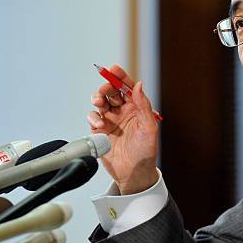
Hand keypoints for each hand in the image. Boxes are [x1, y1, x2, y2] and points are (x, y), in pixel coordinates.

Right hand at [87, 65, 158, 194]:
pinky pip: (93, 117)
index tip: (113, 69)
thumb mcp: (149, 127)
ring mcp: (111, 120)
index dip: (120, 76)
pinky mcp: (100, 130)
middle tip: (105, 90)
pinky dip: (93, 117)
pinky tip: (99, 123)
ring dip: (98, 99)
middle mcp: (123, 112)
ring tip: (99, 103)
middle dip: (106, 86)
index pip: (127, 87)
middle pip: (111, 91)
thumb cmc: (145, 152)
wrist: (133, 173)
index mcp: (136, 108)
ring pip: (100, 102)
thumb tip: (139, 85)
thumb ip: (143, 105)